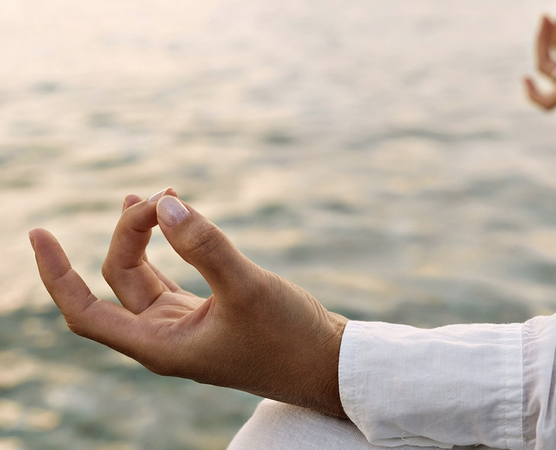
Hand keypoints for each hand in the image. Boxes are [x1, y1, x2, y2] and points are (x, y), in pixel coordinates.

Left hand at [30, 189, 347, 417]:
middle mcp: (165, 338)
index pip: (85, 313)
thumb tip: (164, 206)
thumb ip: (205, 246)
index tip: (39, 233)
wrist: (326, 363)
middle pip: (119, 281)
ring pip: (143, 278)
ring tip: (151, 198)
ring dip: (141, 238)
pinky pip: (169, 277)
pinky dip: (166, 248)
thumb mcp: (247, 288)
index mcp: (161, 346)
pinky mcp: (207, 314)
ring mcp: (185, 326)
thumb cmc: (289, 337)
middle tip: (161, 196)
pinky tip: (172, 222)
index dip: (55, 275)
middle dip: (129, 234)